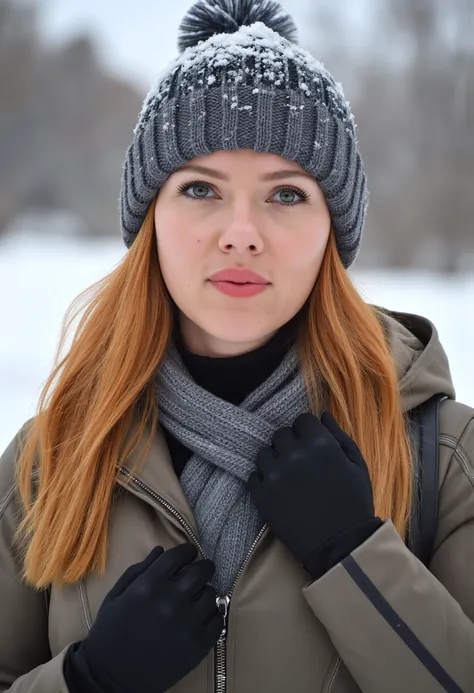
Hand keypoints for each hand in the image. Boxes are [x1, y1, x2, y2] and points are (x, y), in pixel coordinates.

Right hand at [64, 543, 223, 692]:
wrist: (111, 678)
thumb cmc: (110, 633)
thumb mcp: (117, 596)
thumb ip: (139, 570)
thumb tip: (161, 550)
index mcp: (149, 586)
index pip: (180, 555)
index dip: (187, 551)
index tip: (189, 553)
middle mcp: (171, 601)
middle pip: (202, 571)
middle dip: (202, 567)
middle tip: (199, 571)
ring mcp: (187, 624)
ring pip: (212, 593)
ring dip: (205, 591)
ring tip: (196, 598)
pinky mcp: (198, 646)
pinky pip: (218, 619)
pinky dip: (212, 615)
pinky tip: (201, 617)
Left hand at [247, 412, 381, 578]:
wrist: (340, 546)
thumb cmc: (353, 503)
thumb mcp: (357, 465)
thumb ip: (339, 435)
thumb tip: (321, 414)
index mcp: (320, 443)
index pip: (302, 420)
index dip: (308, 432)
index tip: (312, 446)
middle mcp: (293, 454)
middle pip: (281, 434)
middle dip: (290, 445)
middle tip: (301, 464)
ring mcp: (274, 475)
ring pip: (264, 453)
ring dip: (274, 461)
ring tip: (288, 478)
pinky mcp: (261, 495)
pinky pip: (254, 476)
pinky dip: (263, 481)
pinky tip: (279, 492)